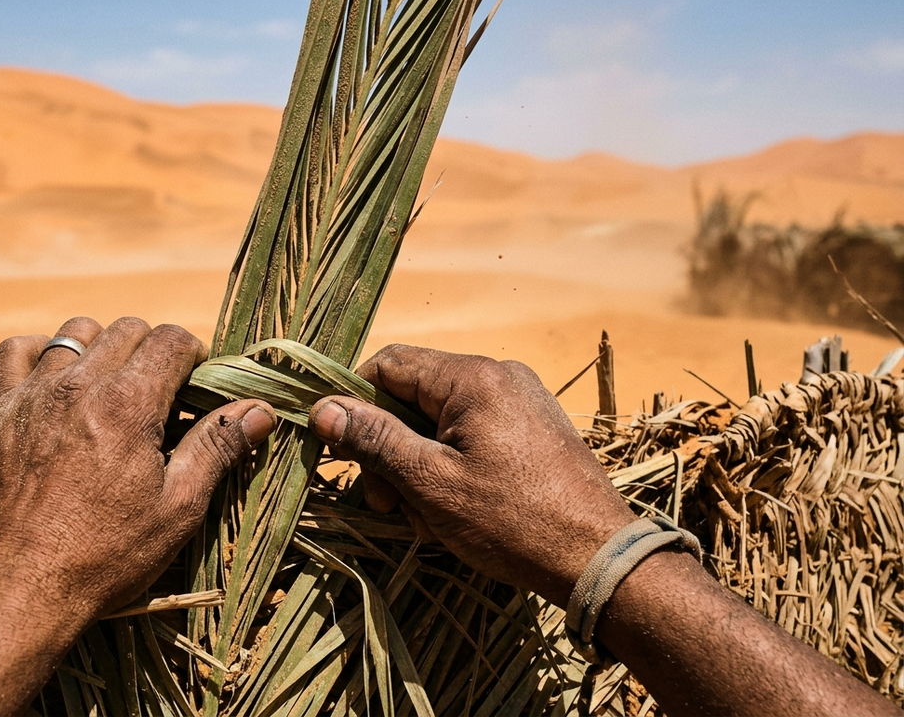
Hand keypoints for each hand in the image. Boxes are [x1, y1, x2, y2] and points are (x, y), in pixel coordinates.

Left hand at [0, 317, 274, 716]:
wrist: (22, 589)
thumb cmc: (106, 556)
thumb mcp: (177, 509)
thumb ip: (216, 448)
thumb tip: (260, 409)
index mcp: (129, 405)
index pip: (170, 338)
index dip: (192, 355)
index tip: (194, 385)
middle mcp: (79, 385)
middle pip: (127, 329)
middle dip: (151, 350)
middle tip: (159, 394)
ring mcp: (34, 395)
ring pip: (75, 331)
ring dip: (101, 348)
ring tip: (110, 387)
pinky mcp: (0, 411)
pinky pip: (15, 349)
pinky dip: (40, 352)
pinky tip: (56, 381)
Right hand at [308, 344, 633, 606]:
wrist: (600, 559)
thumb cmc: (512, 521)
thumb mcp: (431, 482)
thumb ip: (375, 440)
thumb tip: (322, 407)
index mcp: (473, 378)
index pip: (389, 364)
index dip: (355, 402)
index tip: (339, 448)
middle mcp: (499, 376)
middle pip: (414, 396)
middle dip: (390, 450)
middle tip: (386, 503)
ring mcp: (520, 402)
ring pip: (440, 423)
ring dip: (418, 468)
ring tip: (426, 519)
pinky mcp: (533, 430)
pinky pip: (472, 436)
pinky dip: (451, 470)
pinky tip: (453, 514)